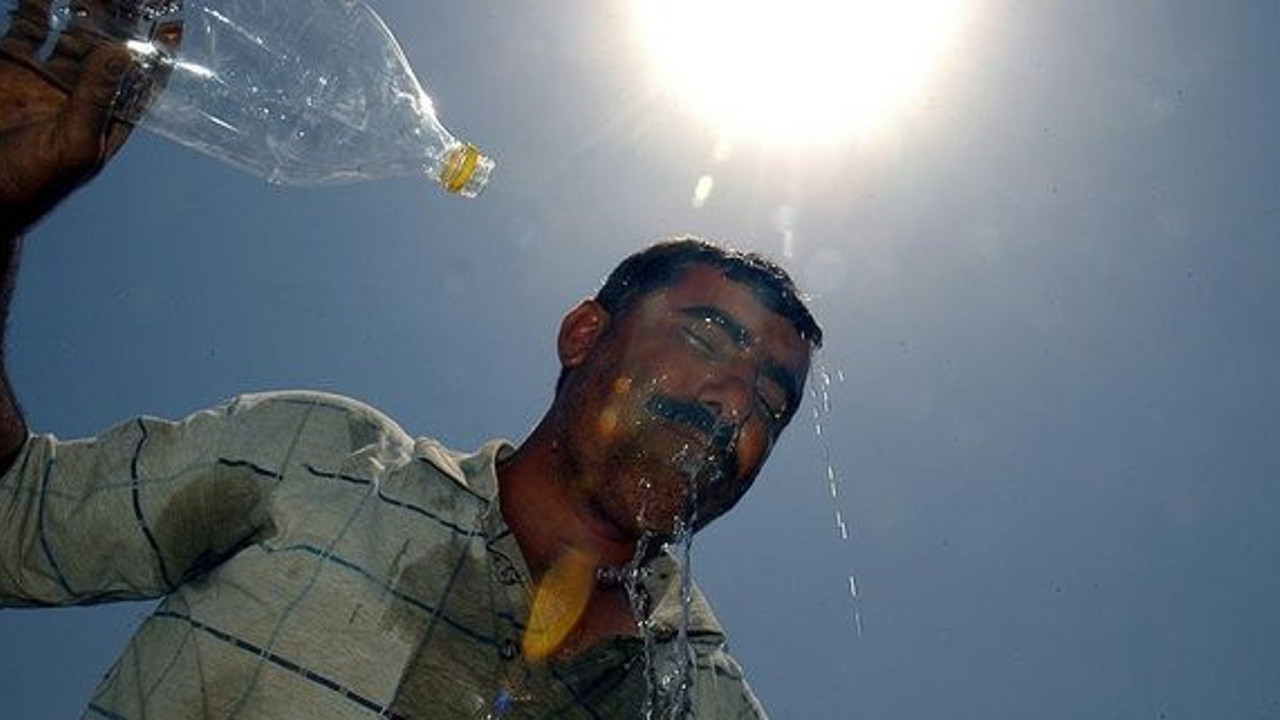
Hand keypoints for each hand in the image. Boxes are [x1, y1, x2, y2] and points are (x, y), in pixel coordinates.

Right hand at [0, 1, 155, 235]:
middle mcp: (81, 93)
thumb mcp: (73, 145)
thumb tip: (124, 53)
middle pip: (111, 44)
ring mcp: (44, 77)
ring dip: (85, 3)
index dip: (161, 50)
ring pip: (72, 29)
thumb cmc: (31, 185)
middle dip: (124, 15)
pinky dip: (37, 3)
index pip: (144, 78)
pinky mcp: (10, 65)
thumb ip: (97, 99)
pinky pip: (29, 25)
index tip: (176, 18)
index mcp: (107, 118)